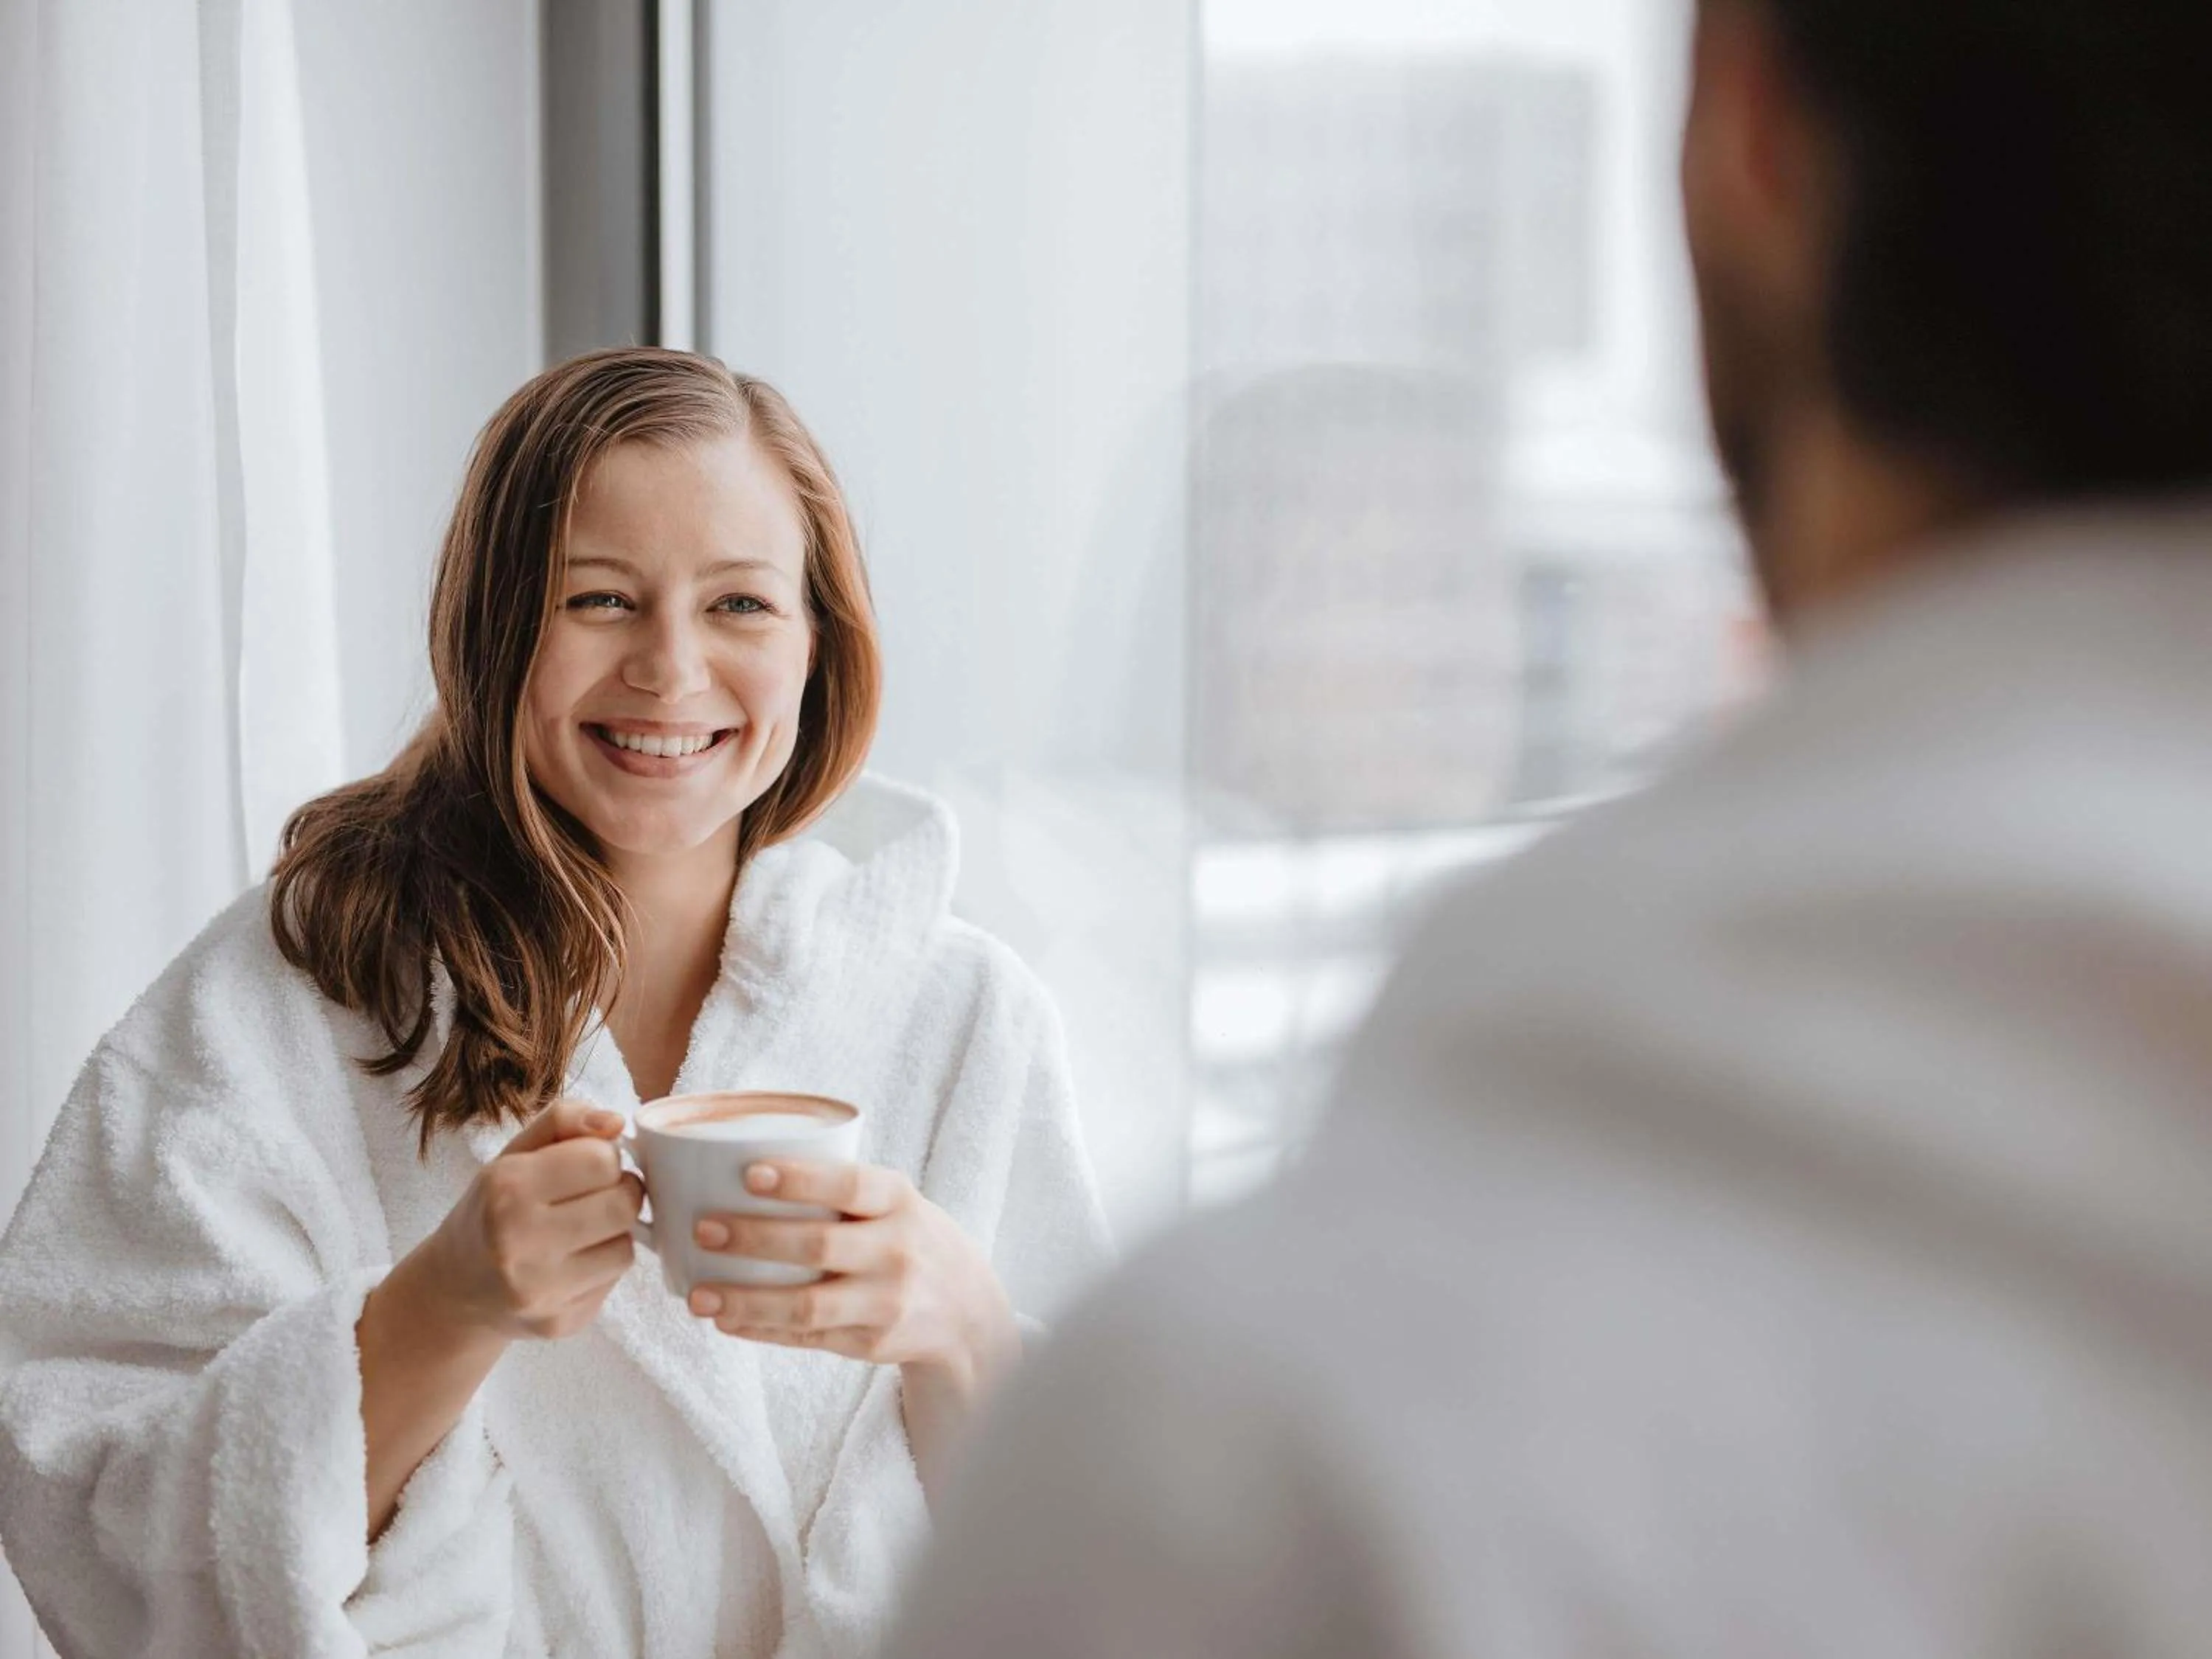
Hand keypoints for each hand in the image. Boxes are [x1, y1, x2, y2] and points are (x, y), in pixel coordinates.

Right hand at [422, 1096, 644, 1340]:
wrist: (453, 1288)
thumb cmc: (492, 1209)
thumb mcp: (514, 1154)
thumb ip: (563, 1121)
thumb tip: (615, 1121)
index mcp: (507, 1188)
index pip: (602, 1159)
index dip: (604, 1157)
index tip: (589, 1165)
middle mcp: (518, 1242)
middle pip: (624, 1204)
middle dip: (622, 1192)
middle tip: (599, 1194)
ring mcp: (539, 1290)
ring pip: (626, 1247)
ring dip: (615, 1233)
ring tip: (582, 1230)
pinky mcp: (559, 1323)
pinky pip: (613, 1282)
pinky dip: (602, 1266)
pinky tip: (572, 1262)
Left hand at [685, 1161, 1018, 1388]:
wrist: (966, 1310)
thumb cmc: (907, 1238)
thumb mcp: (895, 1202)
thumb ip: (840, 1191)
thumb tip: (737, 1170)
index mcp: (900, 1201)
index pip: (850, 1185)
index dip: (799, 1180)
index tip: (749, 1173)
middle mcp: (898, 1251)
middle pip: (819, 1245)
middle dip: (754, 1238)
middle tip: (703, 1228)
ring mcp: (886, 1302)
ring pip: (807, 1305)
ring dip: (746, 1300)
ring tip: (698, 1295)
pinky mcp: (870, 1344)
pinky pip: (806, 1338)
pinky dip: (760, 1330)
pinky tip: (726, 1321)